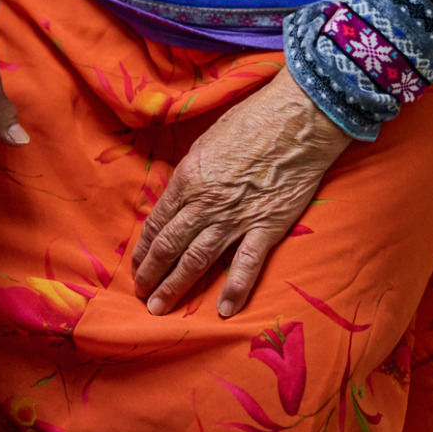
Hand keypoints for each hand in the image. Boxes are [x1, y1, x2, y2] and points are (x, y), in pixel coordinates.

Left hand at [132, 66, 350, 318]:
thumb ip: (191, 174)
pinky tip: (224, 311)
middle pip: (171, 246)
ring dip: (176, 286)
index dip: (145, 247)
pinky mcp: (267, 227)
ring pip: (197, 259)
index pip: (158, 222)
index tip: (137, 265)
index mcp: (187, 179)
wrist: (295, 121)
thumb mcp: (206, 141)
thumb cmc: (250, 120)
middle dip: (152, 273)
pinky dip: (234, 290)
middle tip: (141, 295)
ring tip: (160, 308)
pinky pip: (246, 265)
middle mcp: (205, 203)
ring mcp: (235, 218)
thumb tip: (180, 196)